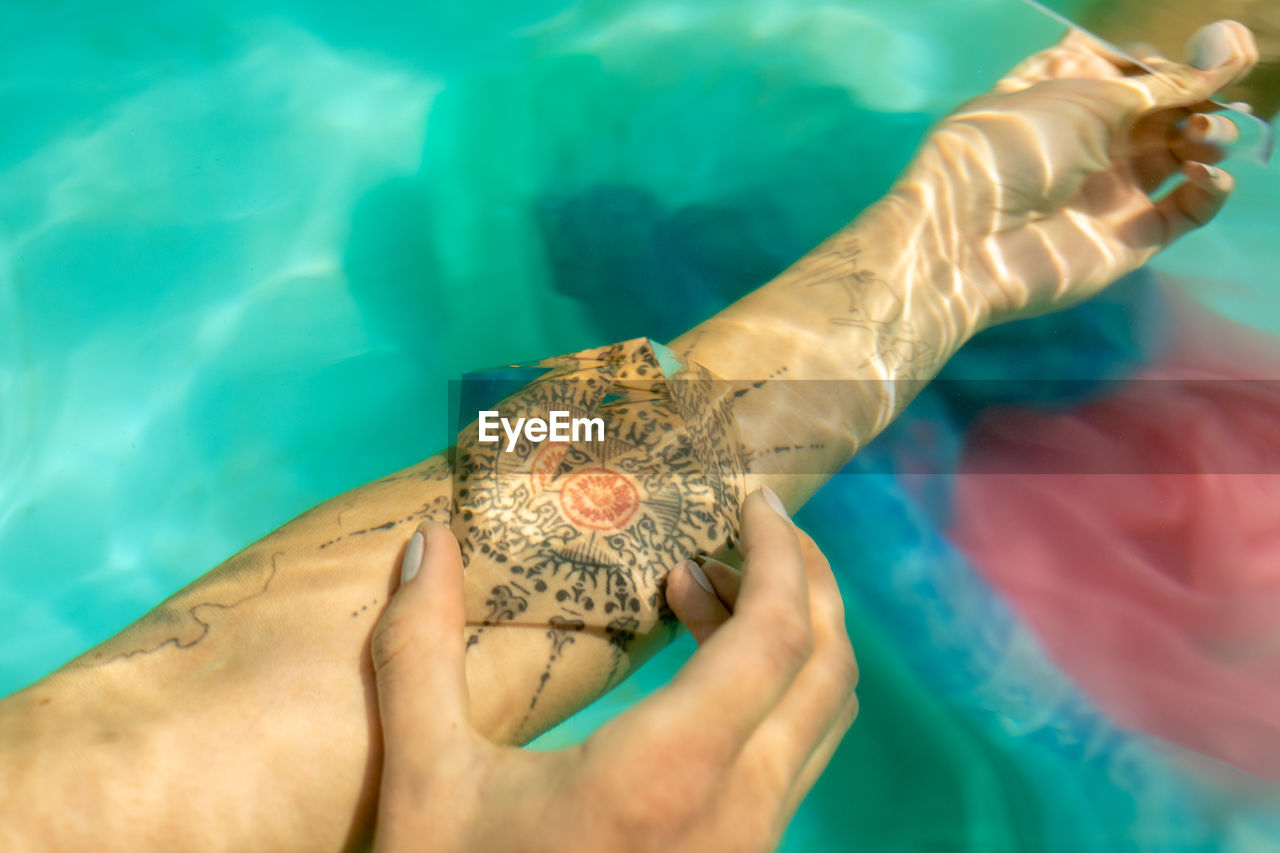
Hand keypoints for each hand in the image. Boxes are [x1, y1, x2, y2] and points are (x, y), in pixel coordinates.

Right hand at [369, 489, 857, 852]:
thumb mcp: (425, 781)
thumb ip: (418, 649)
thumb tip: (423, 538)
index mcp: (670, 772)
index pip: (778, 634)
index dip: (782, 554)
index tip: (756, 500)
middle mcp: (740, 811)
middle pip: (825, 667)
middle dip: (804, 581)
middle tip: (746, 530)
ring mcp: (754, 848)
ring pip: (820, 717)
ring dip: (789, 637)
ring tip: (706, 590)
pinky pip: (796, 759)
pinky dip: (774, 693)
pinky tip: (700, 679)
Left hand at [897, 19, 1258, 323]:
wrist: (966, 243)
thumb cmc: (1008, 153)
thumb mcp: (1082, 99)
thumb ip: (1155, 83)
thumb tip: (1219, 58)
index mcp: (1062, 96)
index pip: (1127, 68)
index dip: (1161, 62)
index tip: (1185, 58)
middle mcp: (1087, 142)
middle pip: (1164, 109)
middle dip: (1199, 95)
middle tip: (1218, 92)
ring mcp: (1110, 190)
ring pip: (1184, 154)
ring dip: (1211, 136)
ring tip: (1203, 137)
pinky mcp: (1129, 237)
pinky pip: (1188, 209)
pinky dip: (1211, 190)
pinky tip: (1205, 176)